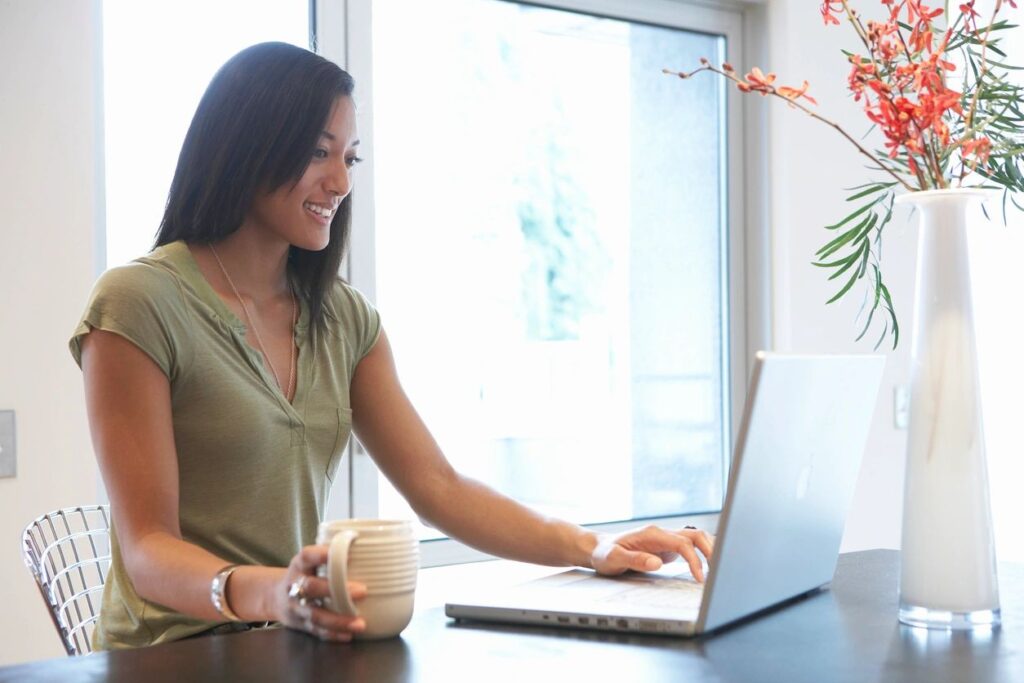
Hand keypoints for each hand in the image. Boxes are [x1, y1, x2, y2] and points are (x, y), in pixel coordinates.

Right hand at [273, 545, 367, 641]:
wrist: (276, 596)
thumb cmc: (305, 574)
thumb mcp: (310, 561)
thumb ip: (331, 555)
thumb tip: (368, 544)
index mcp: (299, 565)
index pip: (307, 556)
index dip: (323, 554)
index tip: (347, 554)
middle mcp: (293, 585)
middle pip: (311, 587)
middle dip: (335, 589)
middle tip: (362, 590)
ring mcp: (295, 606)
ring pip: (314, 614)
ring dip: (338, 620)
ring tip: (360, 623)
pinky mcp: (299, 624)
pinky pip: (316, 631)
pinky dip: (333, 634)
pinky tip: (349, 634)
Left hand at [590, 525, 714, 581]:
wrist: (599, 549)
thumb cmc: (605, 554)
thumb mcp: (614, 559)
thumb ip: (635, 560)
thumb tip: (657, 563)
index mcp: (652, 534)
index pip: (682, 543)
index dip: (695, 559)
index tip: (699, 577)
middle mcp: (662, 534)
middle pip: (696, 535)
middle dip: (711, 550)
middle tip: (720, 570)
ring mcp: (666, 540)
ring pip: (696, 538)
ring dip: (710, 549)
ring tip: (719, 568)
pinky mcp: (667, 548)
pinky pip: (691, 547)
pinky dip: (702, 554)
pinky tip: (709, 566)